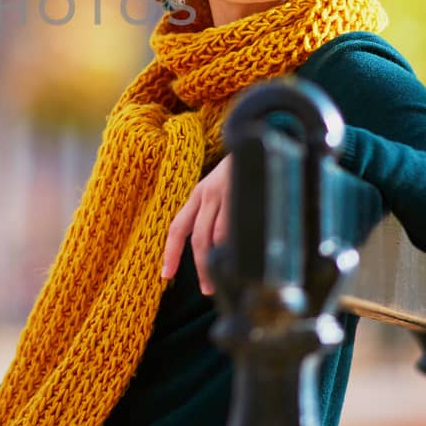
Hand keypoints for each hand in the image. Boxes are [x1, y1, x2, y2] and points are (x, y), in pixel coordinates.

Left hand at [160, 153, 231, 294]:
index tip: (165, 274)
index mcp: (199, 193)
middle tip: (207, 290)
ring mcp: (226, 193)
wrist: (260, 136)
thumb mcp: (222, 188)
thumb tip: (216, 246)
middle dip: (200, 268)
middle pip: (197, 238)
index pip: (178, 227)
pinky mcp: (244, 193)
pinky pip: (236, 227)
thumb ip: (216, 213)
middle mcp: (207, 194)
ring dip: (219, 262)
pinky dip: (236, 247)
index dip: (171, 253)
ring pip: (216, 237)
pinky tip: (242, 260)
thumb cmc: (243, 169)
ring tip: (226, 281)